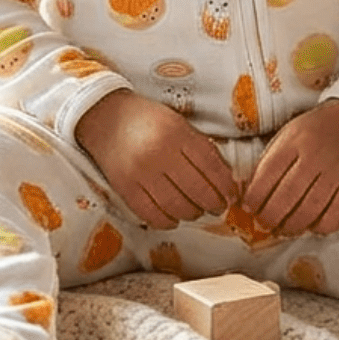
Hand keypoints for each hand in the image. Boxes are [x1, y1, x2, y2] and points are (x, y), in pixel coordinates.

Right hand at [75, 91, 236, 228]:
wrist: (106, 117)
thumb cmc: (148, 119)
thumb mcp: (178, 123)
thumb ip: (200, 147)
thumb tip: (225, 177)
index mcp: (177, 133)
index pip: (211, 166)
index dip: (226, 185)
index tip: (232, 194)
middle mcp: (159, 153)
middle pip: (197, 190)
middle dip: (214, 204)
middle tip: (218, 207)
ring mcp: (141, 173)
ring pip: (177, 207)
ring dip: (193, 214)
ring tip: (197, 211)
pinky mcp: (125, 188)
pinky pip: (152, 215)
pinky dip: (168, 221)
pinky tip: (175, 218)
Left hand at [241, 100, 338, 236]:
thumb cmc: (315, 129)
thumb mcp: (288, 133)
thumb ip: (271, 159)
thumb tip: (251, 191)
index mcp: (294, 140)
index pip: (267, 174)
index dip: (254, 197)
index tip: (248, 207)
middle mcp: (315, 156)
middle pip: (286, 197)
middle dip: (269, 217)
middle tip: (264, 223)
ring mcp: (336, 172)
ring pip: (309, 211)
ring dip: (291, 227)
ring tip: (283, 228)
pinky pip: (334, 217)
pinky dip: (319, 227)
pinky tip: (311, 224)